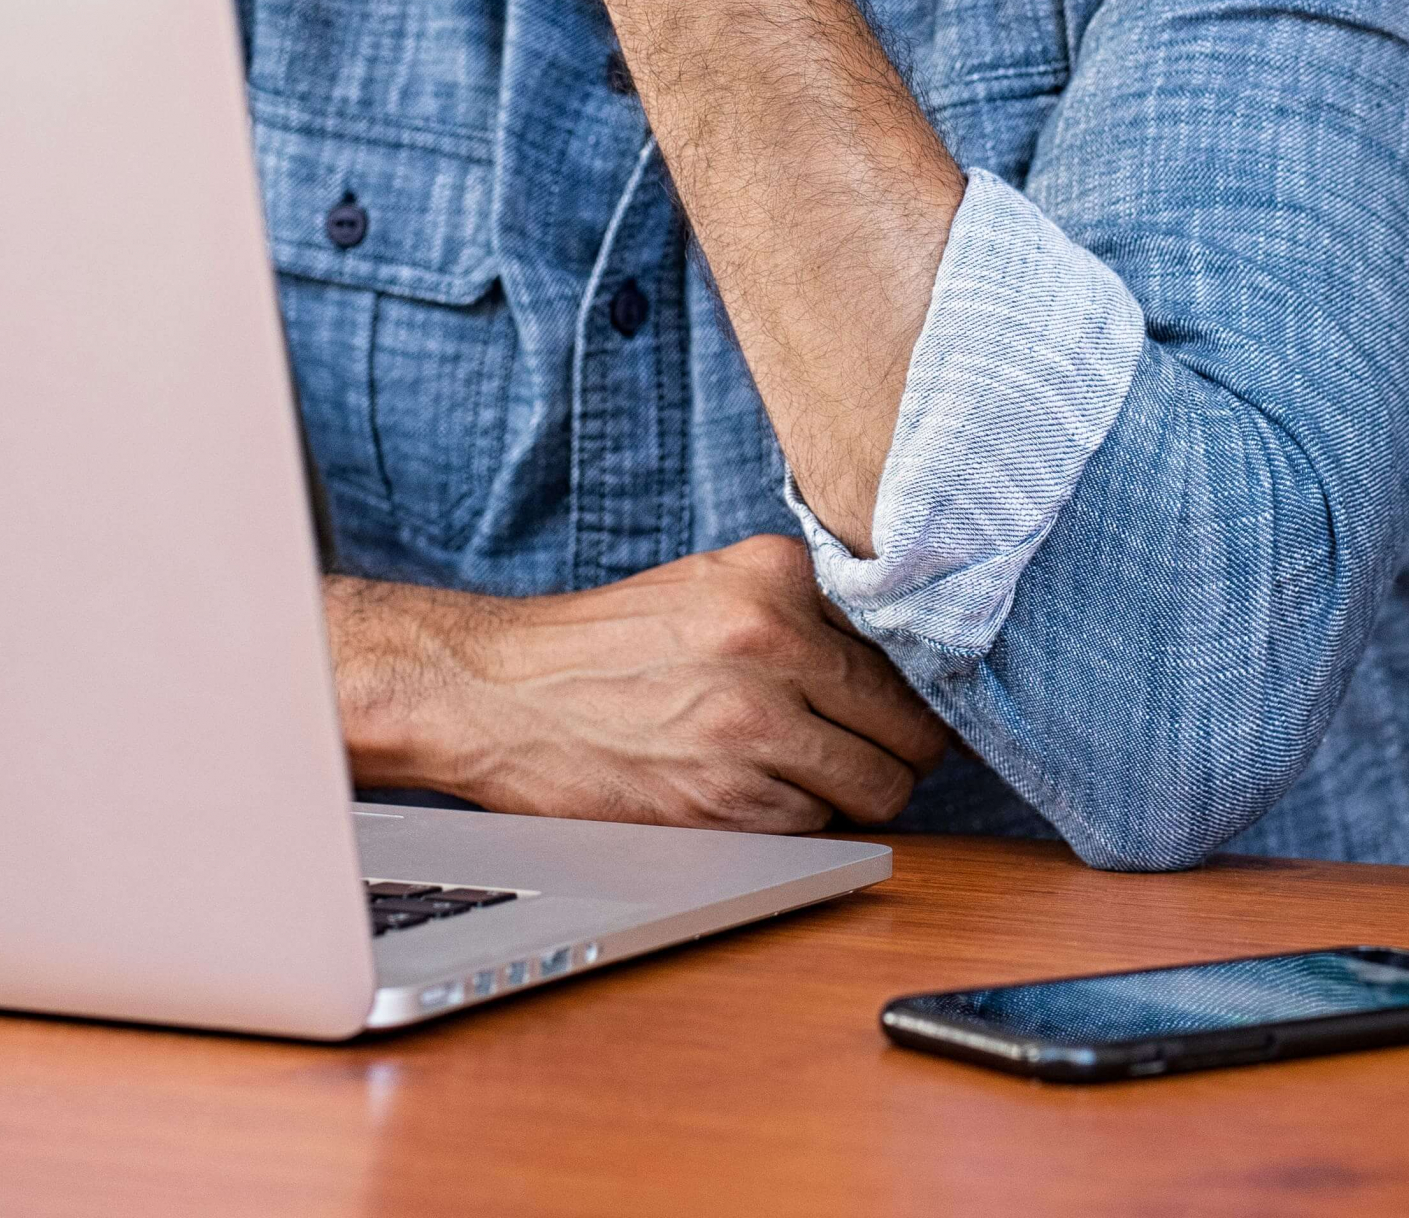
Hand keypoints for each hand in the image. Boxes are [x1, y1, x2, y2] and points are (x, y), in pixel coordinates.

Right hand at [326, 536, 950, 831]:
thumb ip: (808, 607)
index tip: (905, 710)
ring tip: (791, 772)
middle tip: (865, 754)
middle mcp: (771, 645)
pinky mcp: (719, 806)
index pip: (909, 651)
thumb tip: (910, 660)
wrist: (496, 692)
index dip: (912, 692)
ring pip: (872, 792)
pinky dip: (794, 824)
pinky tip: (746, 794)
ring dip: (846, 794)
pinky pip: (811, 830)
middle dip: (898, 753)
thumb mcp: (715, 581)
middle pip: (908, 731)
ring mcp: (747, 729)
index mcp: (777, 577)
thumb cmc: (609, 643)